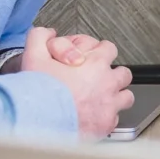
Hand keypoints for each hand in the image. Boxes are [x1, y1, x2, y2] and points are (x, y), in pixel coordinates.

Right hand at [18, 24, 134, 139]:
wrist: (40, 123)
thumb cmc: (40, 92)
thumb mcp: (34, 56)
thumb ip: (41, 38)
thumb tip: (49, 33)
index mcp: (95, 63)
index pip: (109, 48)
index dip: (99, 52)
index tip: (90, 59)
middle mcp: (107, 83)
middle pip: (123, 73)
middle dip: (112, 74)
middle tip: (97, 79)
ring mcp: (109, 105)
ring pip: (126, 96)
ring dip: (116, 96)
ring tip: (100, 98)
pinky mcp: (106, 125)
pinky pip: (115, 118)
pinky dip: (107, 117)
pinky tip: (93, 117)